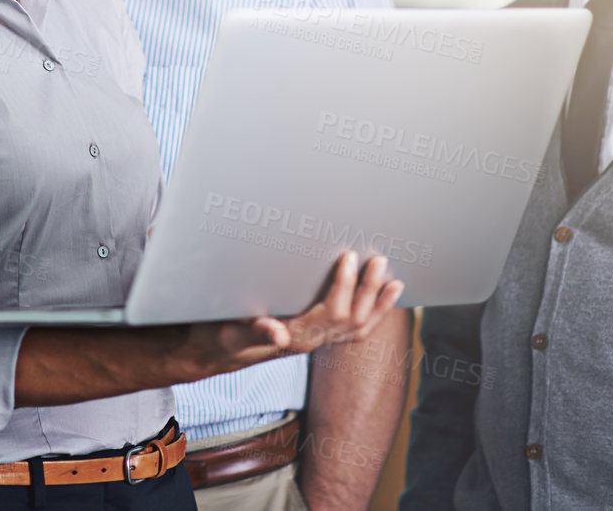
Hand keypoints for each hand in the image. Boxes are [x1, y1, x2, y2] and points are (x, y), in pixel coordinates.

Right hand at [170, 251, 403, 378]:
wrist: (217, 355)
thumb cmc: (222, 339)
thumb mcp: (231, 333)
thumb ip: (254, 329)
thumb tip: (276, 332)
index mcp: (295, 338)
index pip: (330, 313)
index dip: (343, 286)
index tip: (348, 257)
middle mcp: (311, 342)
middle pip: (352, 320)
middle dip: (368, 291)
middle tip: (379, 260)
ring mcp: (316, 342)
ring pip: (358, 328)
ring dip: (378, 305)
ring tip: (394, 281)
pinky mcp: (316, 337)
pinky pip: (353, 331)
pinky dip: (371, 315)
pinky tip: (380, 298)